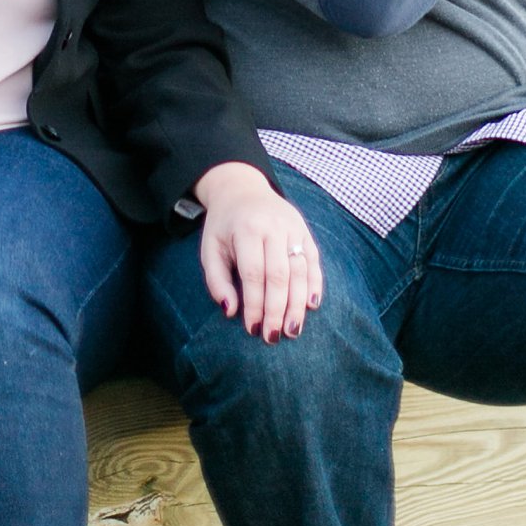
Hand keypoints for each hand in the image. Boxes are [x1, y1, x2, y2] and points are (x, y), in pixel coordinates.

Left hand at [192, 162, 321, 341]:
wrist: (242, 188)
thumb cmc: (224, 226)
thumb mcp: (210, 248)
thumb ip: (216, 280)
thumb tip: (231, 311)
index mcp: (246, 229)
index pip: (253, 274)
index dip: (254, 304)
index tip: (253, 330)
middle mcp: (272, 226)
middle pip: (279, 275)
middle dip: (277, 310)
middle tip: (274, 337)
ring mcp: (292, 226)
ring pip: (300, 269)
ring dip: (298, 303)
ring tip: (293, 330)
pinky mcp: (304, 229)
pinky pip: (313, 259)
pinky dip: (315, 284)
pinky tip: (312, 305)